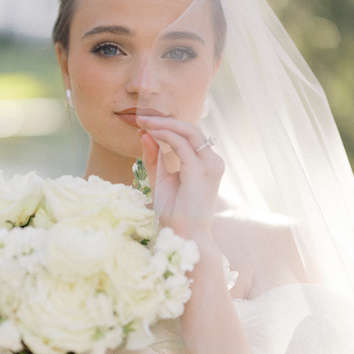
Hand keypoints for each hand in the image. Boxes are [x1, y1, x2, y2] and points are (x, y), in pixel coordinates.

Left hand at [137, 115, 223, 240]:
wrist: (184, 236)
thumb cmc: (174, 213)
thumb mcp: (161, 180)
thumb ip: (154, 158)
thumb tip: (145, 135)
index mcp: (206, 164)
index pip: (189, 136)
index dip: (167, 126)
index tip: (144, 123)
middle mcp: (212, 161)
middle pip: (191, 129)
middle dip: (164, 121)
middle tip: (141, 117)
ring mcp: (209, 165)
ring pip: (189, 132)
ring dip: (164, 124)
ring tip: (143, 122)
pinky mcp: (200, 171)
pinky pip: (182, 145)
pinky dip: (165, 136)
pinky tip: (151, 133)